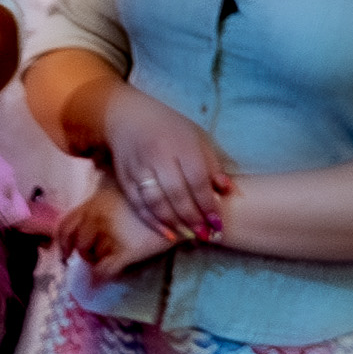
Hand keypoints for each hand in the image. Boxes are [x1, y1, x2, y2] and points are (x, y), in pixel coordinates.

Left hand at [50, 179, 180, 279]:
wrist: (187, 202)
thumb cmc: (160, 190)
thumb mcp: (129, 186)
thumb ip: (112, 194)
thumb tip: (100, 201)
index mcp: (97, 200)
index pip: (67, 224)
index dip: (63, 242)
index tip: (67, 252)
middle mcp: (98, 216)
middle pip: (76, 242)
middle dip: (81, 254)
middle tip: (91, 258)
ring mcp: (110, 234)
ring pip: (90, 256)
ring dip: (95, 262)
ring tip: (106, 263)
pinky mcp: (126, 251)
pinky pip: (105, 271)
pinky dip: (100, 279)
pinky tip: (103, 283)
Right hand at [92, 87, 234, 238]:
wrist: (126, 117)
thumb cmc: (168, 128)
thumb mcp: (196, 138)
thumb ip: (211, 165)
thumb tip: (227, 191)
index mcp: (181, 145)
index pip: (197, 180)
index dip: (208, 203)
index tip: (218, 222)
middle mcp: (159, 157)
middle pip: (177, 194)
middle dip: (193, 217)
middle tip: (205, 234)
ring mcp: (139, 169)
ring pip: (156, 203)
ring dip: (174, 223)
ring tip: (188, 236)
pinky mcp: (125, 179)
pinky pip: (139, 205)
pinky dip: (153, 222)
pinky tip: (167, 233)